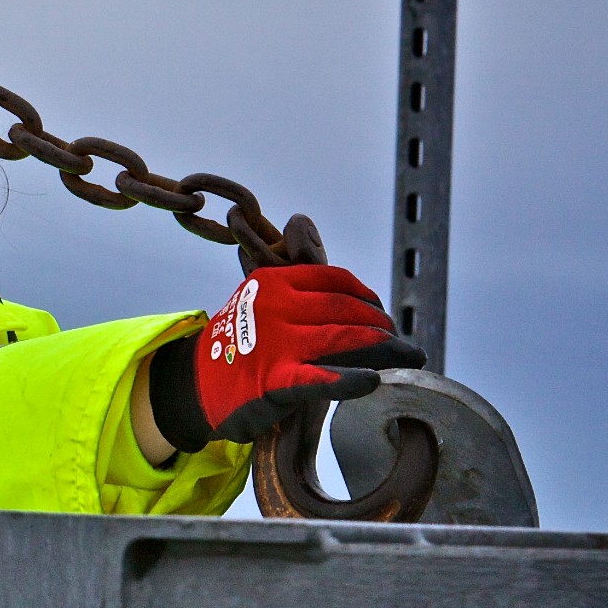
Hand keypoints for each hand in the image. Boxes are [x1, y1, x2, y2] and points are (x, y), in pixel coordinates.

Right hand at [148, 264, 425, 448]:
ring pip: (344, 339)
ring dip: (385, 349)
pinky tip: (372, 381)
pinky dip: (350, 380)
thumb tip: (302, 222)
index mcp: (273, 281)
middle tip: (404, 345)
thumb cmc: (240, 343)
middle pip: (346, 310)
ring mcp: (275, 342)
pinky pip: (321, 379)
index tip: (382, 315)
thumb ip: (292, 270)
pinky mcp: (274, 381)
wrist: (198, 385)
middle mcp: (275, 306)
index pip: (335, 281)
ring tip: (409, 358)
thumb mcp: (262, 299)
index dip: (367, 298)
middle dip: (383, 326)